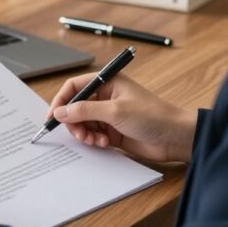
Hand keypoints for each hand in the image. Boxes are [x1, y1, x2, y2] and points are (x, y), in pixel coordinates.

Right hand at [48, 73, 195, 162]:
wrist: (174, 137)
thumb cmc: (152, 116)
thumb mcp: (115, 111)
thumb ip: (85, 110)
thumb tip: (60, 112)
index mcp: (107, 83)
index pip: (75, 87)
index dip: (61, 100)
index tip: (53, 116)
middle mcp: (106, 97)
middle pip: (76, 107)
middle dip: (74, 122)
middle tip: (79, 134)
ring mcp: (109, 115)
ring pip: (83, 123)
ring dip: (85, 133)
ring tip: (96, 140)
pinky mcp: (112, 131)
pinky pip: (93, 134)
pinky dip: (94, 140)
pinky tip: (104, 143)